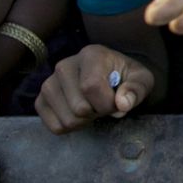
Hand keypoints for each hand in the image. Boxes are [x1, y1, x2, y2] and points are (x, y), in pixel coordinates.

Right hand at [34, 45, 153, 133]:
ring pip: (67, 119)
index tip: (118, 102)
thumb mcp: (141, 79)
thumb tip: (122, 104)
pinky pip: (54, 126)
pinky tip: (80, 114)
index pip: (91, 87)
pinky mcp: (41, 100)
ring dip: (85, 121)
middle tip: (104, 103)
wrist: (109, 78)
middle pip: (79, 107)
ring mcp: (49, 83)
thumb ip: (137, 89)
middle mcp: (64, 65)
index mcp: (91, 55)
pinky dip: (72, 128)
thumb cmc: (125, 78)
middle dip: (98, 113)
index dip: (107, 103)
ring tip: (93, 107)